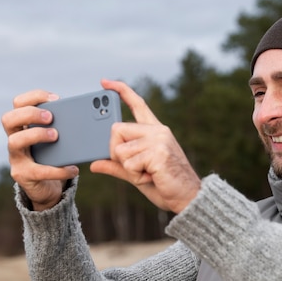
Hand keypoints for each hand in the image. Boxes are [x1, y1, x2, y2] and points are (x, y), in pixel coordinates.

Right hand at [1, 90, 78, 210]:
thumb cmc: (55, 158)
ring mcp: (16, 158)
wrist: (49, 188)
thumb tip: (86, 116)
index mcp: (24, 127)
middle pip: (9, 119)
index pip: (18, 103)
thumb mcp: (58, 140)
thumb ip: (63, 127)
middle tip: (51, 117)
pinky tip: (73, 169)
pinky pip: (38, 171)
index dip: (34, 97)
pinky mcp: (23, 176)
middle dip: (30, 114)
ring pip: (14, 141)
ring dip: (36, 135)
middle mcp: (15, 139)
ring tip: (56, 136)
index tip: (56, 98)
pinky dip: (58, 170)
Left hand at [90, 79, 200, 212]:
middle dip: (117, 151)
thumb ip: (116, 165)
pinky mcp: (158, 153)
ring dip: (129, 168)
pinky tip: (152, 177)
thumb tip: (93, 164)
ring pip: (120, 149)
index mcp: (154, 130)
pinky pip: (129, 163)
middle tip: (136, 166)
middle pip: (116, 129)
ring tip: (148, 173)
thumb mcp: (135, 174)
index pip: (137, 104)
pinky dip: (136, 176)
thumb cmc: (163, 185)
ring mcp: (159, 140)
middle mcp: (158, 131)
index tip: (104, 82)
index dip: (121, 91)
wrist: (187, 198)